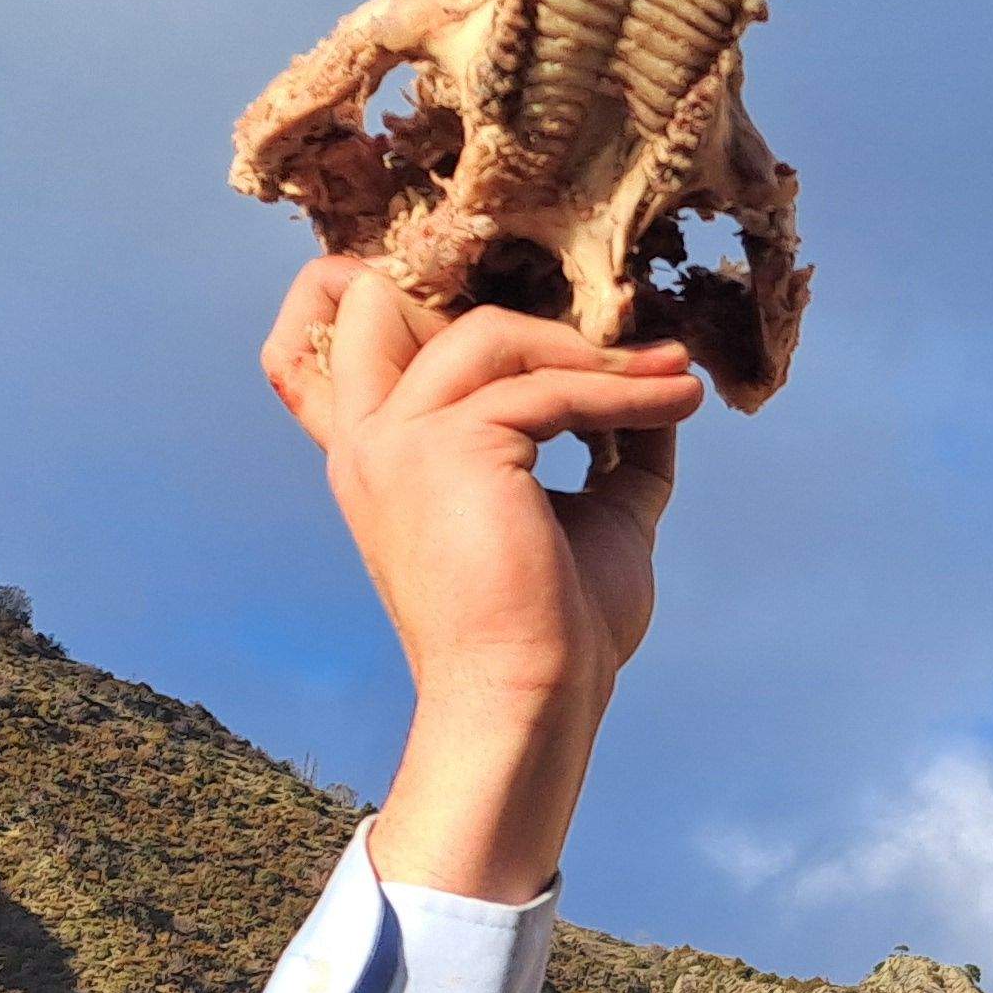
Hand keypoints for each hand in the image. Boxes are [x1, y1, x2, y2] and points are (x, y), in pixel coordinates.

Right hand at [258, 256, 703, 904]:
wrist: (532, 703)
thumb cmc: (554, 632)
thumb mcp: (591, 515)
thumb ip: (613, 445)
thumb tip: (662, 385)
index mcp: (378, 460)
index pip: (315, 348)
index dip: (371, 296)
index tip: (484, 314)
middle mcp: (369, 442)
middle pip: (369, 300)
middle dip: (461, 289)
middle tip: (602, 338)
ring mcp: (398, 439)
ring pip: (493, 338)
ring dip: (594, 353)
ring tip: (672, 380)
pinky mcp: (449, 444)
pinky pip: (552, 388)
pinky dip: (626, 392)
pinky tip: (678, 404)